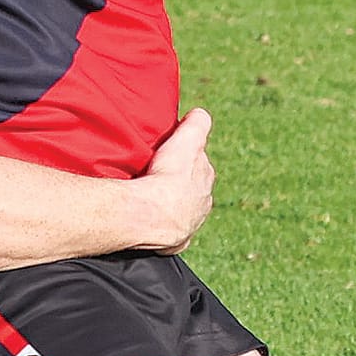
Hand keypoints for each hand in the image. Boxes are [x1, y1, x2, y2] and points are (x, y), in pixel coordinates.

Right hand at [137, 107, 215, 252]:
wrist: (151, 214)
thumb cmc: (167, 177)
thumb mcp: (186, 140)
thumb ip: (197, 124)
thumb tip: (199, 114)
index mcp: (205, 178)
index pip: (199, 164)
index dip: (186, 158)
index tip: (171, 156)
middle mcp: (202, 203)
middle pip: (191, 188)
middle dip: (179, 183)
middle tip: (157, 176)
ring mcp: (190, 224)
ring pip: (181, 211)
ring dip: (169, 205)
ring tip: (150, 198)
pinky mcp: (175, 241)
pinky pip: (170, 234)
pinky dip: (164, 229)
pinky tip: (152, 223)